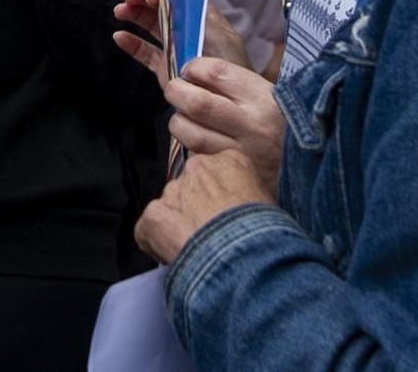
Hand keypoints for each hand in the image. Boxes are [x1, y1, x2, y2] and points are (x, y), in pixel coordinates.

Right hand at [112, 0, 252, 85]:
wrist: (233, 100)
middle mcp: (184, 26)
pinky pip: (145, 52)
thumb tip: (178, 1)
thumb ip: (199, 19)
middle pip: (158, 2)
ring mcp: (173, 45)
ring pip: (149, 23)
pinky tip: (120, 37)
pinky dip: (131, 44)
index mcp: (199, 14)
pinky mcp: (165, 67)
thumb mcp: (222, 38)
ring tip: (120, 11)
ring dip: (133, 13)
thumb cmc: (234, 67)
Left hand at [134, 149, 272, 264]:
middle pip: (189, 187)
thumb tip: (244, 209)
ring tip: (193, 250)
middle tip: (207, 235)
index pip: (214, 171)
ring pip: (169, 207)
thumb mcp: (269, 203)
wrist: (242, 257)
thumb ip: (248, 195)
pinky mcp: (153, 215)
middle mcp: (198, 168)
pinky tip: (174, 257)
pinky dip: (156, 244)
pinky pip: (148, 230)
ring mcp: (174, 190)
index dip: (217, 196)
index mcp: (230, 159)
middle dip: (193, 209)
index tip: (222, 214)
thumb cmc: (263, 233)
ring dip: (176, 226)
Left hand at [166, 58, 285, 191]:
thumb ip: (234, 80)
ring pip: (193, 134)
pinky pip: (200, 157)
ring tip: (181, 116)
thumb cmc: (282, 125)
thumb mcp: (269, 95)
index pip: (218, 72)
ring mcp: (243, 153)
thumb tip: (197, 58)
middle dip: (177, 92)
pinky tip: (194, 138)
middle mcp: (254, 124)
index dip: (195, 68)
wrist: (309, 167)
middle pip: (199, 103)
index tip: (189, 69)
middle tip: (174, 89)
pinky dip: (189, 146)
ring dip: (178, 122)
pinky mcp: (234, 174)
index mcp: (264, 96)